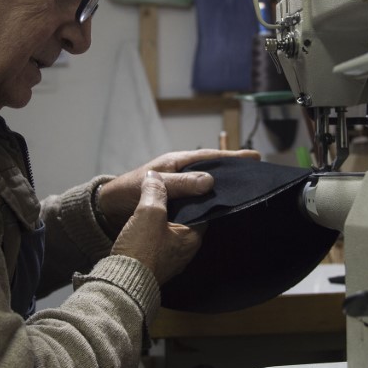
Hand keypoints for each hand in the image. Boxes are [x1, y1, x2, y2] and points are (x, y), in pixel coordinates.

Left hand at [95, 148, 260, 231]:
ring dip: (223, 190)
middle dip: (234, 172)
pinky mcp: (178, 204)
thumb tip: (210, 181)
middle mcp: (182, 173)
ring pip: (207, 187)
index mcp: (178, 162)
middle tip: (257, 177)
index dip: (233, 156)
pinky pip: (199, 202)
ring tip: (245, 194)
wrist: (110, 208)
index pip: (211, 156)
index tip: (254, 157)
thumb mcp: (156, 183)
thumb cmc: (129, 189)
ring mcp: (181, 188)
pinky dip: (210, 204)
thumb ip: (181, 183)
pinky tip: (221, 211)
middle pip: (214, 170)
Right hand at [111, 172, 202, 283]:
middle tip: (165, 189)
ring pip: (170, 231)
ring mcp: (171, 259)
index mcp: (192, 238)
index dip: (192, 194)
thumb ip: (155, 191)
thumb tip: (154, 176)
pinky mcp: (155, 265)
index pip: (201, 210)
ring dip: (162, 219)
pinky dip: (153, 232)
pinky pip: (158, 242)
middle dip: (175, 206)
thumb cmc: (141, 250)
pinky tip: (142, 224)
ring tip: (151, 203)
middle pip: (185, 220)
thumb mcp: (149, 212)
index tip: (184, 182)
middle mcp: (186, 251)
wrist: (122, 284)